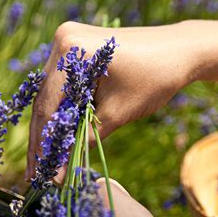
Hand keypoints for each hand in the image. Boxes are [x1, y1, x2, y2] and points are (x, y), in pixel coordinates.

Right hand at [26, 21, 199, 180]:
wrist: (181, 51)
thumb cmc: (154, 80)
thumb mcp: (116, 113)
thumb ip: (84, 140)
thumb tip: (60, 171)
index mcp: (71, 51)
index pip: (48, 106)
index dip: (44, 145)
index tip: (42, 175)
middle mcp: (63, 41)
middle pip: (45, 100)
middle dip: (42, 140)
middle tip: (37, 173)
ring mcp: (68, 42)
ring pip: (51, 95)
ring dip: (50, 128)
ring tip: (44, 161)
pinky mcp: (76, 49)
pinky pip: (63, 86)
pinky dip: (62, 111)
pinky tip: (58, 136)